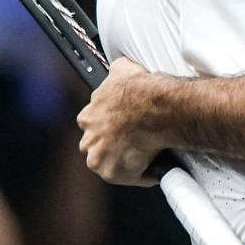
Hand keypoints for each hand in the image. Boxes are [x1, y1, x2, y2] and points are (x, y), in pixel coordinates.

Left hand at [77, 58, 165, 185]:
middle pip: (96, 146)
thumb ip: (115, 72)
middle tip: (132, 140)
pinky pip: (130, 177)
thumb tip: (119, 67)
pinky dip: (142, 174)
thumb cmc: (141, 90)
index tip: (122, 124)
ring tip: (145, 155)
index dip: (109, 124)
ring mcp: (99, 158)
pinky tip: (155, 166)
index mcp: (88, 116)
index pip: (92, 124)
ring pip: (109, 163)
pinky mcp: (113, 173)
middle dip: (111, 145)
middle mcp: (89, 139)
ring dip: (123, 161)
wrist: (156, 107)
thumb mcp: (123, 69)